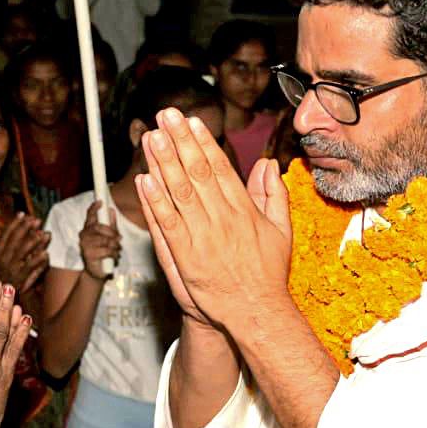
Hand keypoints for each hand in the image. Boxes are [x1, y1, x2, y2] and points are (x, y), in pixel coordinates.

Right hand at [0, 214, 49, 303]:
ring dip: (34, 241)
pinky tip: (46, 253)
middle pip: (14, 240)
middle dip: (25, 228)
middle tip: (36, 219)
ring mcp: (10, 269)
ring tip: (43, 233)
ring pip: (22, 252)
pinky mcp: (19, 279)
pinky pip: (29, 267)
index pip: (4, 234)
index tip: (23, 214)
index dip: (14, 223)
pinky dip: (38, 260)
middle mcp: (1, 259)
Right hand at [80, 200, 119, 279]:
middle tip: (119, 239)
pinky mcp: (89, 254)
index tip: (100, 202)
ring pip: (105, 239)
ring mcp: (85, 245)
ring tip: (117, 250)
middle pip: (100, 227)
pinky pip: (106, 250)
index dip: (94, 208)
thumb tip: (112, 210)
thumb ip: (110, 225)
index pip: (89, 216)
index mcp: (88, 229)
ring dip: (115, 245)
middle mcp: (84, 236)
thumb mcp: (108, 237)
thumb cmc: (103, 253)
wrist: (97, 272)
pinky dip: (114, 253)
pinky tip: (114, 257)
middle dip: (112, 233)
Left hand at [135, 109, 292, 328]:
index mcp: (243, 210)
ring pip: (179, 193)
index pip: (219, 168)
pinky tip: (145, 180)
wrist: (255, 312)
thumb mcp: (281, 230)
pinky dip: (155, 202)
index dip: (203, 143)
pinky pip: (166, 224)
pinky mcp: (185, 256)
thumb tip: (268, 165)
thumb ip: (273, 195)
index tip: (191, 121)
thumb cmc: (267, 273)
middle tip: (166, 116)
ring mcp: (202, 236)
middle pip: (196, 172)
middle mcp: (221, 218)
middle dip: (180, 142)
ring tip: (152, 137)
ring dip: (163, 163)